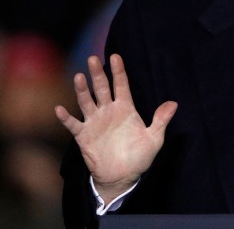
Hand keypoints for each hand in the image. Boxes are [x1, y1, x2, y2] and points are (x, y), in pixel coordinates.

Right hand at [54, 54, 176, 202]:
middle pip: (101, 88)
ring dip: (82, 90)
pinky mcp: (83, 135)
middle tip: (92, 59)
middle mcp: (108, 111)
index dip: (119, 71)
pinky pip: (73, 124)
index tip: (116, 56)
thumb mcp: (154, 138)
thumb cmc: (139, 156)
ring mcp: (95, 122)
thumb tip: (174, 103)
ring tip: (79, 77)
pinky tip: (59, 109)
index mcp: (126, 108)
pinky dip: (66, 118)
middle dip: (98, 74)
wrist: (122, 177)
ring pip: (86, 101)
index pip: (122, 85)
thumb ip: (161, 120)